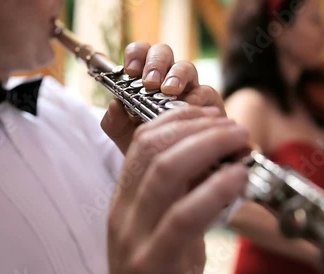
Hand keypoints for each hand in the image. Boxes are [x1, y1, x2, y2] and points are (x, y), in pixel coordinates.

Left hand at [101, 42, 224, 153]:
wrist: (173, 171)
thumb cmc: (149, 147)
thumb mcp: (124, 137)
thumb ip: (114, 122)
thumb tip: (114, 105)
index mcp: (145, 79)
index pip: (141, 53)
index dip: (136, 55)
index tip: (130, 70)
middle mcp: (168, 79)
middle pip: (164, 53)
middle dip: (156, 62)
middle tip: (149, 81)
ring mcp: (190, 88)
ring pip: (186, 67)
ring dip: (176, 75)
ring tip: (169, 91)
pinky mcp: (209, 103)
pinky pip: (206, 91)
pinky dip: (196, 96)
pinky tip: (188, 106)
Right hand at [107, 106, 248, 273]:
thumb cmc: (160, 268)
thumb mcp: (161, 224)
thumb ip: (179, 192)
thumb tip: (214, 154)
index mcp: (124, 198)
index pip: (141, 142)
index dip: (177, 118)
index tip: (209, 112)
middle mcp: (124, 212)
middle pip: (153, 148)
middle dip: (197, 126)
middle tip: (232, 126)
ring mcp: (135, 237)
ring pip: (165, 171)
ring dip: (209, 146)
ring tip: (240, 142)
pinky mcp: (154, 261)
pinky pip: (184, 215)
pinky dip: (214, 189)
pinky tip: (238, 178)